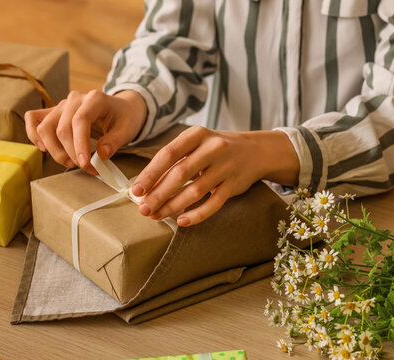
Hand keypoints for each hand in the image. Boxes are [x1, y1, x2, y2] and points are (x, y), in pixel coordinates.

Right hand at [24, 89, 146, 171]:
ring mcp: (62, 105)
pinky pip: (34, 119)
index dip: (80, 144)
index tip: (85, 163)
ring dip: (55, 150)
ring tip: (70, 163)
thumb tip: (101, 154)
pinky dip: (35, 135)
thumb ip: (115, 141)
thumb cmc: (125, 118)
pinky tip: (44, 149)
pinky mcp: (54, 112)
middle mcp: (75, 99)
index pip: (80, 120)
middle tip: (86, 168)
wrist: (122, 109)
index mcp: (95, 99)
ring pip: (46, 127)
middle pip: (62, 128)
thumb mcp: (127, 129)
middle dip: (71, 153)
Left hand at [131, 126, 298, 226]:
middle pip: (180, 174)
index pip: (168, 154)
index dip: (150, 173)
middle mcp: (212, 148)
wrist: (256, 150)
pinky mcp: (234, 185)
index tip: (137, 190)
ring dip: (173, 206)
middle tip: (143, 209)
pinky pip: (213, 203)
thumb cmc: (216, 148)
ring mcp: (225, 167)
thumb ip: (174, 161)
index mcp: (197, 135)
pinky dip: (197, 214)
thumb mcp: (196, 144)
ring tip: (157, 216)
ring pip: (195, 191)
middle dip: (158, 194)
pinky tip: (182, 221)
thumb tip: (146, 186)